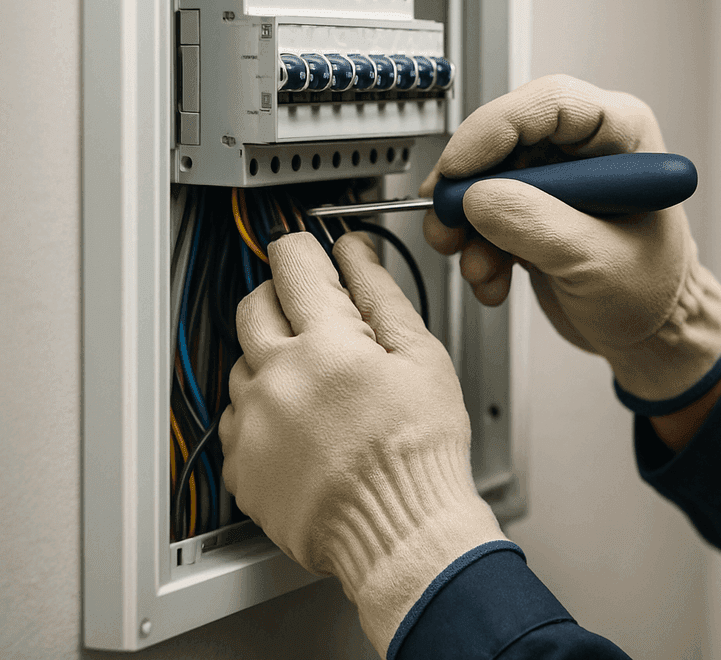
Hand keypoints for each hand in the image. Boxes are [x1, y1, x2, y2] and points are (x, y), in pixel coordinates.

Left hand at [219, 232, 504, 656]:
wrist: (400, 532)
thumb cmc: (420, 453)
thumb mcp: (422, 358)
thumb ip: (381, 296)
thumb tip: (356, 254)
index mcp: (325, 344)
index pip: (292, 262)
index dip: (305, 251)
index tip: (311, 259)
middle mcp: (277, 377)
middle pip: (252, 305)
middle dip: (282, 300)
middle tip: (317, 322)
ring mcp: (252, 423)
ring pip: (242, 364)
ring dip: (272, 361)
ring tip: (320, 390)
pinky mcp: (241, 465)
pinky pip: (237, 419)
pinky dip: (262, 413)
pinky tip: (303, 428)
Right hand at [420, 74, 720, 408]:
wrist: (651, 336)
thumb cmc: (652, 291)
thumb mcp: (597, 262)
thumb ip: (537, 225)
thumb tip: (477, 198)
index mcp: (622, 135)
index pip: (550, 104)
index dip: (495, 129)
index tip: (457, 167)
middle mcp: (586, 149)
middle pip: (507, 139)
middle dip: (469, 186)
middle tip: (445, 220)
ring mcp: (556, 181)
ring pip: (487, 180)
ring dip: (468, 226)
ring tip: (475, 265)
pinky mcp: (534, 211)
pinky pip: (486, 214)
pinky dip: (478, 248)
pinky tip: (492, 279)